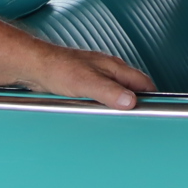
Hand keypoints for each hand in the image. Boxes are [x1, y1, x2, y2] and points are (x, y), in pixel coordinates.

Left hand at [14, 43, 153, 107]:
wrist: (33, 66)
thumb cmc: (56, 68)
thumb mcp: (86, 83)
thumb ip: (109, 92)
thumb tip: (130, 101)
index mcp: (114, 68)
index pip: (143, 83)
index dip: (152, 97)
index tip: (155, 111)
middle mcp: (108, 71)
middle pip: (132, 89)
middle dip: (136, 104)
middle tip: (137, 121)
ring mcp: (96, 77)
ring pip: (116, 93)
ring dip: (118, 106)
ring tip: (119, 120)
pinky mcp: (84, 85)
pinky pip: (101, 97)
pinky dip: (103, 107)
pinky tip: (97, 114)